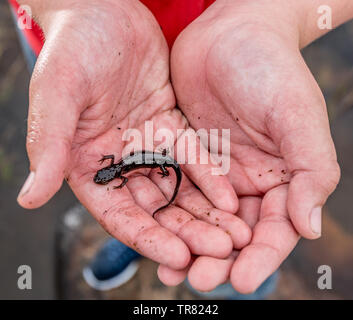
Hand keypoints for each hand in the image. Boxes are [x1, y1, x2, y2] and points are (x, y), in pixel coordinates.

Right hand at [17, 0, 250, 270]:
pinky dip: (212, 176)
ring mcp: (147, 145)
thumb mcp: (58, 93)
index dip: (149, 238)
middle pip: (157, 207)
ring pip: (179, 188)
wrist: (105, 11)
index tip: (179, 257)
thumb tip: (30, 197)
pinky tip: (232, 195)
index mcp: (87, 164)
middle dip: (188, 230)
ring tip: (234, 233)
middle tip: (220, 251)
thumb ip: (48, 144)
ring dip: (206, 211)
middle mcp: (119, 162)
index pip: (121, 213)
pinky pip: (194, 157)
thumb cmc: (74, 47)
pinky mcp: (170, 126)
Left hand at [167, 0, 340, 292]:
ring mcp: (216, 171)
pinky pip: (178, 192)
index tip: (239, 281)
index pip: (274, 229)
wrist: (230, 33)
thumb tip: (308, 228)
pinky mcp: (187, 157)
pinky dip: (169, 215)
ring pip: (203, 219)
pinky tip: (156, 235)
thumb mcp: (297, 115)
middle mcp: (249, 180)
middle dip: (218, 258)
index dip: (259, 258)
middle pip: (235, 232)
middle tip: (199, 280)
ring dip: (189, 245)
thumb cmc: (271, 68)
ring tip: (173, 274)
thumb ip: (310, 170)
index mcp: (283, 177)